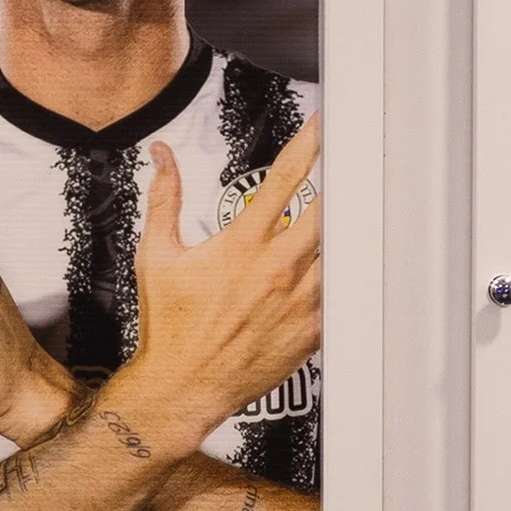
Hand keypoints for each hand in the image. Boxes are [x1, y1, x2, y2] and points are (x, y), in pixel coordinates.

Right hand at [113, 114, 322, 458]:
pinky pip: (342, 292)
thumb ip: (163, 198)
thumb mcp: (157, 255)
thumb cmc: (168, 328)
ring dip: (345, 229)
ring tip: (354, 213)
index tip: (326, 122)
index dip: (311, 142)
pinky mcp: (313, 329)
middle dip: (342, 182)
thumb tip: (162, 156)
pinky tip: (347, 266)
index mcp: (242, 244)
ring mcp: (301, 300)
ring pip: (342, 248)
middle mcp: (277, 268)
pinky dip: (346, 275)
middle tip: (353, 163)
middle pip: (330, 207)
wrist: (182, 387)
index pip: (286, 177)